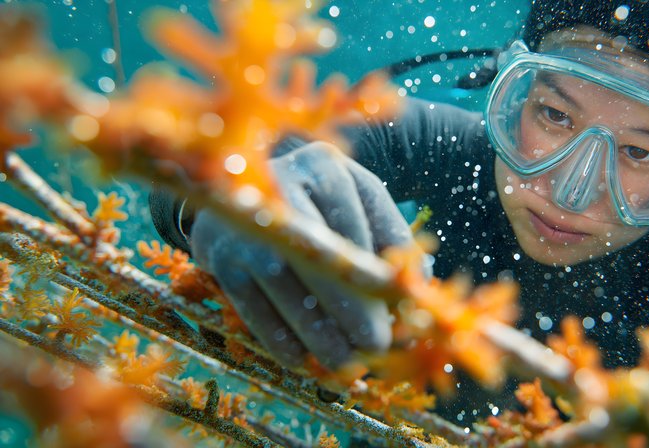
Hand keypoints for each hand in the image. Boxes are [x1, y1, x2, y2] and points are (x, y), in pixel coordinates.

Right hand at [190, 142, 414, 368]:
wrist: (240, 186)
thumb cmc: (319, 202)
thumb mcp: (358, 203)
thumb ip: (390, 238)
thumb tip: (418, 288)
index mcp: (325, 166)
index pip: (355, 227)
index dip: (376, 274)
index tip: (399, 313)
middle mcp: (279, 185)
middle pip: (317, 254)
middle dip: (350, 308)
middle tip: (375, 346)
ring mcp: (244, 222)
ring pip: (283, 283)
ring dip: (317, 331)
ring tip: (345, 362)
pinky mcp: (216, 254)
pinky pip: (250, 304)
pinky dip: (279, 338)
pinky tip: (305, 360)